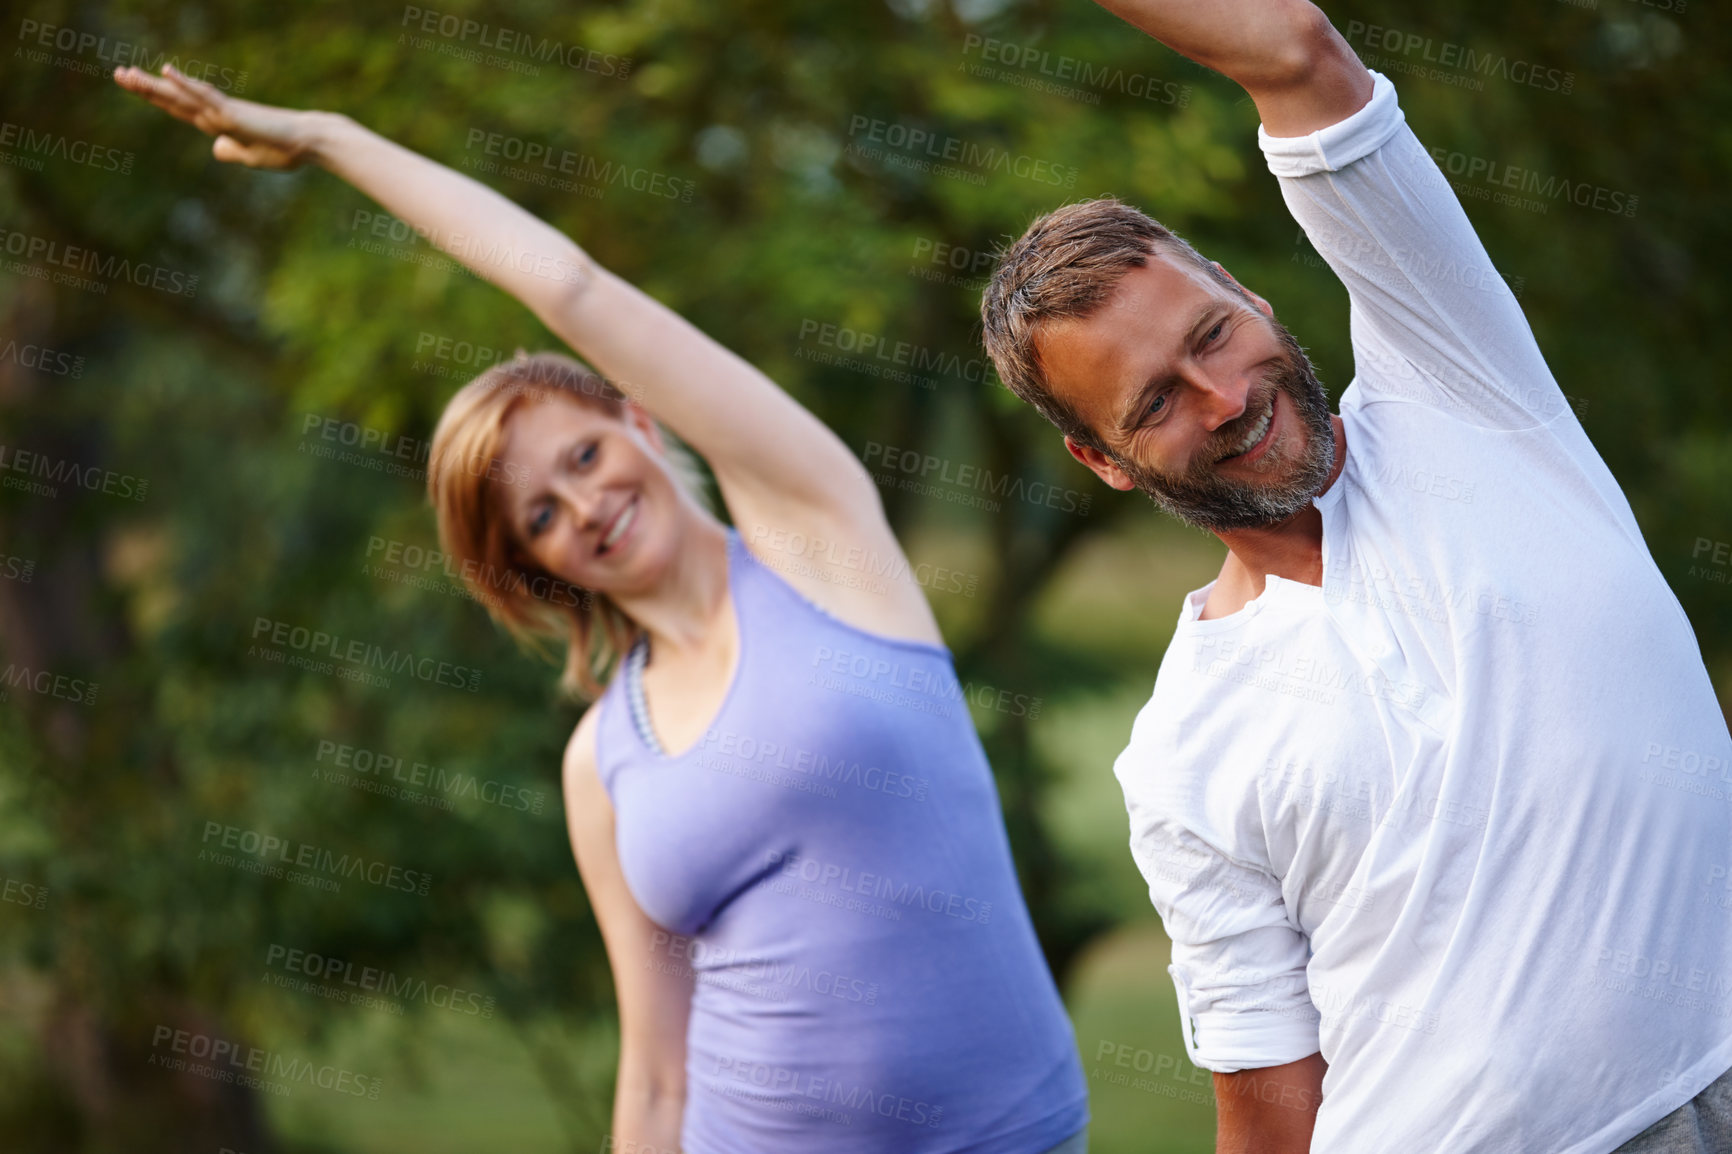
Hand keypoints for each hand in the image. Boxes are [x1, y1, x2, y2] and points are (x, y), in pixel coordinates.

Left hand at [113, 63, 326, 169]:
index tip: (135, 85)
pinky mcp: (233, 113)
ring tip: (126, 74)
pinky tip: (167, 71)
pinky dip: (185, 84)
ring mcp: (222, 111)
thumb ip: (232, 152)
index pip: (180, 109)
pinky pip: (205, 96)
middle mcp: (215, 113)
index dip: (156, 97)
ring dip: (153, 85)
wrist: (307, 143)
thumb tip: (216, 149)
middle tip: (118, 74)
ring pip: (181, 95)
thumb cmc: (285, 150)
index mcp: (218, 124)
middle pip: (173, 99)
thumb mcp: (251, 157)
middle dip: (145, 88)